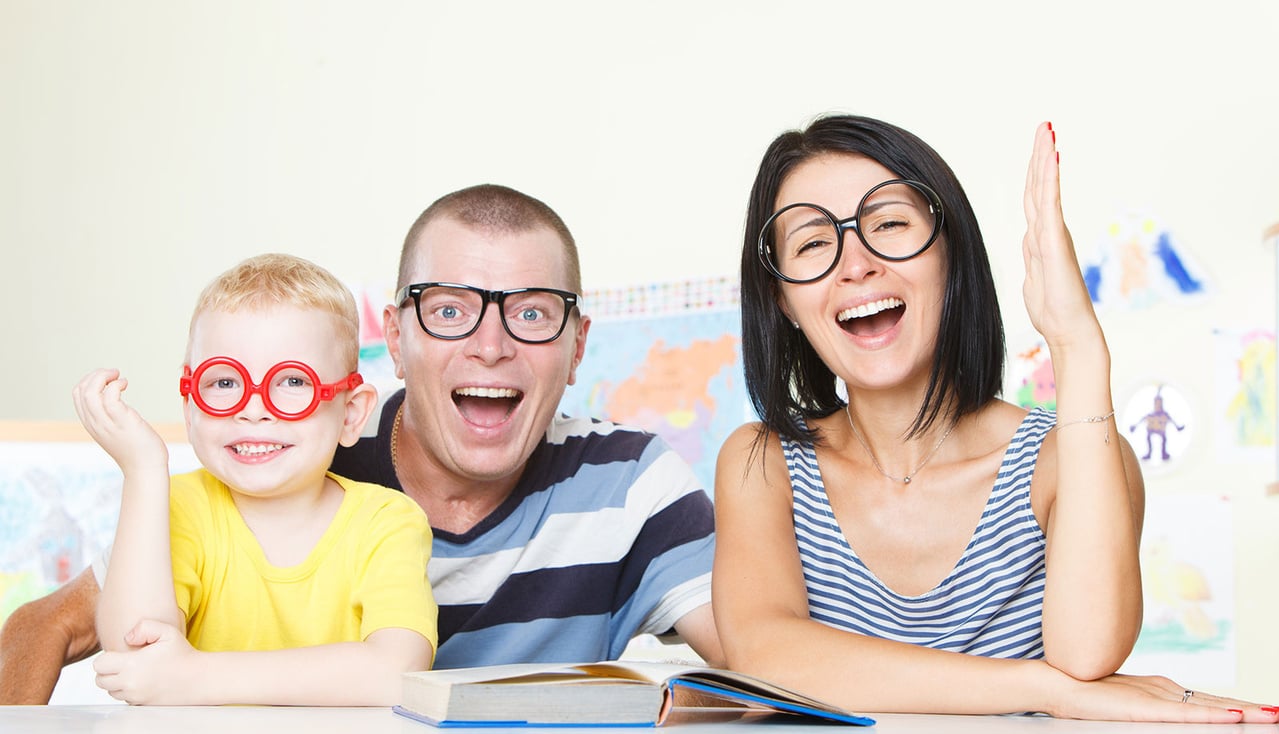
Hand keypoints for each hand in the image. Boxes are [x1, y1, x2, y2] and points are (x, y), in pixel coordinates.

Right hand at [72, 368, 167, 476]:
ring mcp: (106, 423)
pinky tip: (125, 384)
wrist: (145, 468)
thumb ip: (109, 416)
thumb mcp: (116, 429)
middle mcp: (95, 423)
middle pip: (81, 390)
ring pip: (90, 392)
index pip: (77, 395)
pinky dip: (115, 385)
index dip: (89, 380)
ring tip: (118, 376)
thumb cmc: (136, 449)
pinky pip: (110, 397)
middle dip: (95, 375)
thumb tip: (113, 396)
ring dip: (103, 376)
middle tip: (113, 374)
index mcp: (91, 424)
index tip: (106, 378)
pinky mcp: (121, 421)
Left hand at [93, 619, 199, 704]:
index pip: (99, 665)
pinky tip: (142, 681)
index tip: (118, 654)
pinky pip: (124, 699)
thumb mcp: (167, 631)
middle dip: (107, 671)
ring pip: (111, 691)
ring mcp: (135, 696)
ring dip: (116, 682)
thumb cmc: (183, 654)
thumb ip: (144, 627)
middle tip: (123, 663)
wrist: (198, 678)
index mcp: (132, 665)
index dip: (106, 658)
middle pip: (100, 680)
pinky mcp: (140, 705)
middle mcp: (130, 683)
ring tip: (134, 672)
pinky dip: (128, 692)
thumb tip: (127, 637)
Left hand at [1020, 122, 1103, 353]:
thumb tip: (1032, 243)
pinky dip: (1049, 182)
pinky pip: (1049, 206)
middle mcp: (1048, 232)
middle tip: (1045, 126)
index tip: (1039, 147)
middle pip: (1040, 186)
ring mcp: (1053, 236)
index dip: (1035, 172)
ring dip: (1045, 160)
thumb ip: (1034, 257)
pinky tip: (1051, 161)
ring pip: (1045, 190)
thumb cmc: (1054, 311)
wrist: (1070, 331)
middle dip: (1041, 155)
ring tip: (1047, 133)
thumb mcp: (1035, 278)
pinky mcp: (1055, 244)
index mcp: (1041, 238)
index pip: (1035, 198)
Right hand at [1051, 671, 1277, 723]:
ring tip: (1271, 715)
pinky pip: (1188, 714)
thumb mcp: (1128, 702)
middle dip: (1252, 709)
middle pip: (1219, 702)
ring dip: (1245, 712)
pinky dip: (1215, 716)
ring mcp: (1158, 697)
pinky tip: (1236, 718)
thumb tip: (1172, 712)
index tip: (1266, 711)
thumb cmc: (1086, 695)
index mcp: (1164, 690)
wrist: (1058, 684)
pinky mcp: (1146, 708)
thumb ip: (1153, 706)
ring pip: (1211, 707)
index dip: (1241, 706)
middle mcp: (1167, 690)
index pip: (1212, 700)